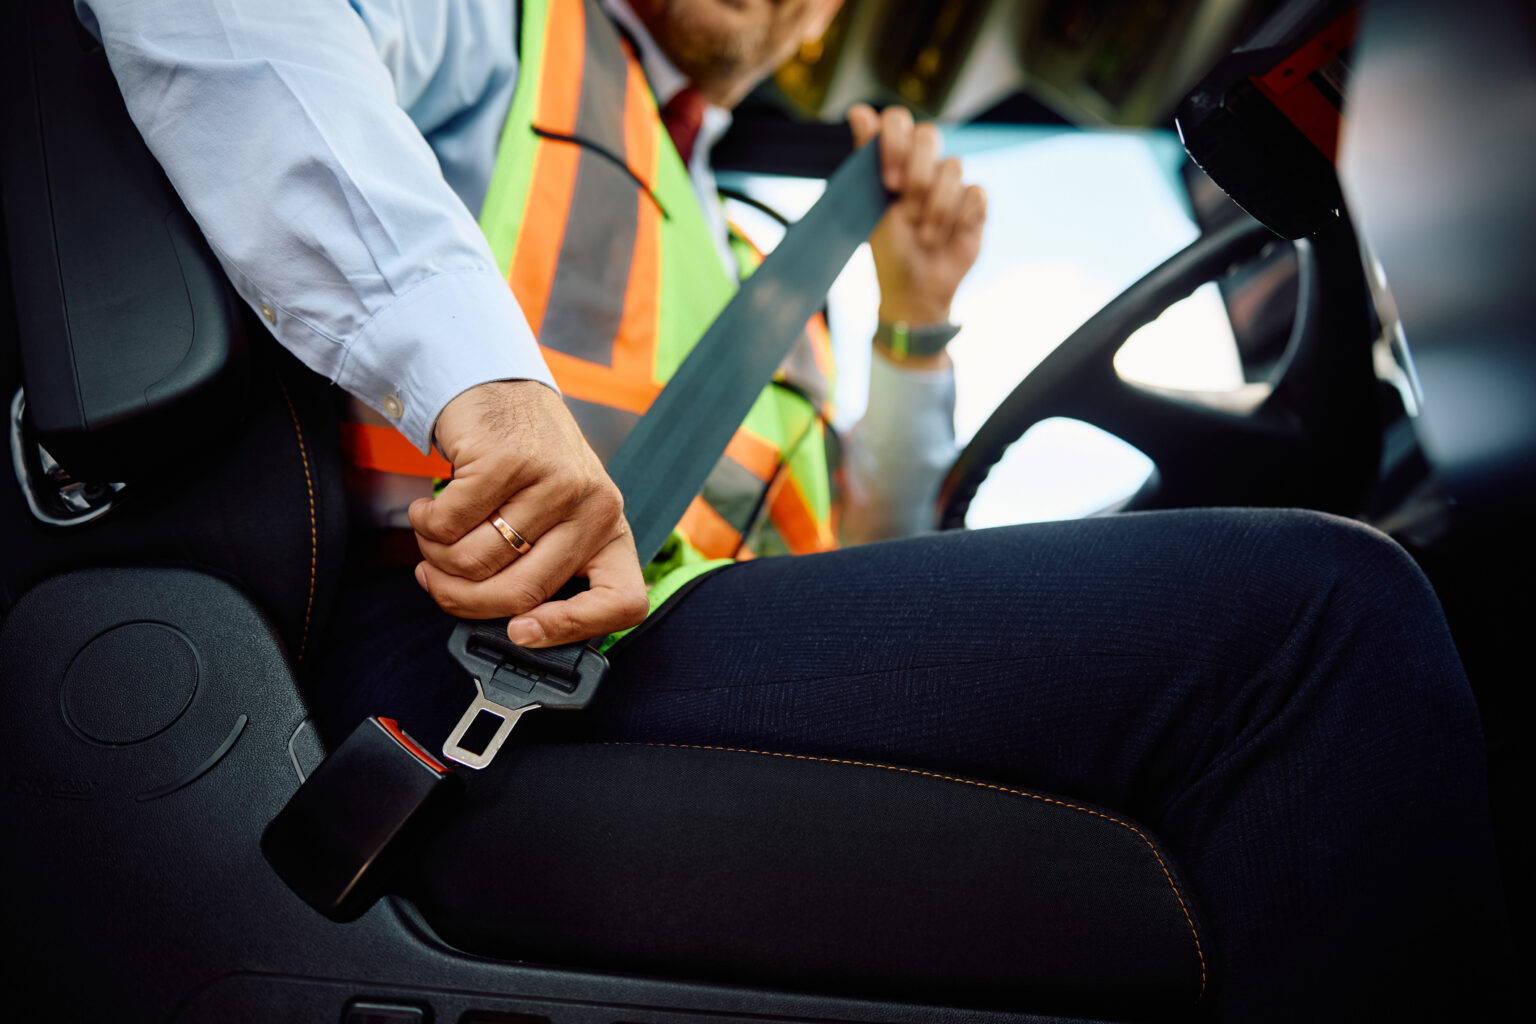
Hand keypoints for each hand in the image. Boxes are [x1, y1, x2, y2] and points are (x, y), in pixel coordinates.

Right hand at [408, 380, 648, 647]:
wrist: (500, 388)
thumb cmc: (523, 464)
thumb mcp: (552, 517)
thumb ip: (541, 565)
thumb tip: (505, 629)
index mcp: (611, 530)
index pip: (624, 602)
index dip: (572, 629)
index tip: (521, 631)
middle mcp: (595, 506)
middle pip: (522, 593)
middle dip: (462, 598)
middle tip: (435, 581)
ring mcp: (556, 481)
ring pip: (475, 562)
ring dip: (436, 557)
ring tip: (434, 535)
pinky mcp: (509, 460)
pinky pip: (449, 525)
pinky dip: (426, 523)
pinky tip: (430, 506)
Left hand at [848, 104, 986, 364]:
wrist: (914, 289)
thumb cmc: (889, 249)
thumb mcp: (870, 205)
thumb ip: (866, 158)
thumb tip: (859, 111)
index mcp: (894, 160)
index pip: (897, 121)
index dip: (893, 142)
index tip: (887, 181)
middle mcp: (924, 165)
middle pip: (929, 134)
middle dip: (916, 175)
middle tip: (905, 207)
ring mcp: (952, 182)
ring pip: (953, 167)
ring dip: (934, 209)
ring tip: (924, 235)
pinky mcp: (975, 202)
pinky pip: (974, 193)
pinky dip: (958, 218)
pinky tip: (948, 236)